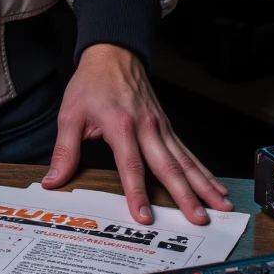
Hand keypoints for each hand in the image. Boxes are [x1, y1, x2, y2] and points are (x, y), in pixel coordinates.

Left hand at [40, 43, 232, 225]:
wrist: (113, 55)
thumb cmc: (91, 84)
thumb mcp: (70, 115)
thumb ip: (64, 151)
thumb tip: (53, 180)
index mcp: (120, 125)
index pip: (130, 164)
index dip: (137, 192)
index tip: (143, 216)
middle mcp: (146, 127)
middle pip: (168, 165)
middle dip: (184, 195)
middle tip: (198, 218)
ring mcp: (160, 127)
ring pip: (185, 160)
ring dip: (203, 185)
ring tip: (219, 206)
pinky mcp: (167, 127)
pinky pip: (188, 152)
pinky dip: (204, 171)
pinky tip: (216, 186)